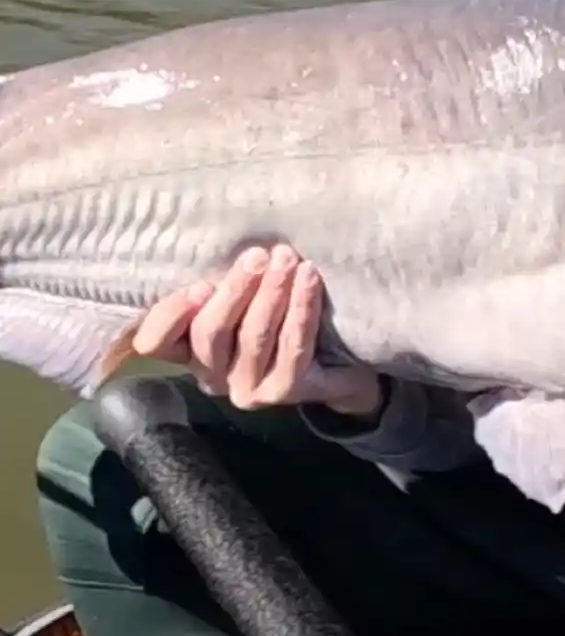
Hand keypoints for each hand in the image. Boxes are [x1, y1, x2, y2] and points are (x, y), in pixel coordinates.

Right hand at [132, 244, 383, 416]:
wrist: (337, 357)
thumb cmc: (278, 311)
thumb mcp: (241, 293)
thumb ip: (220, 281)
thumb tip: (222, 244)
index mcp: (189, 349)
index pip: (155, 342)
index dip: (170, 317)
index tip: (200, 286)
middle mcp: (212, 375)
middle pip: (211, 333)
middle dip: (236, 290)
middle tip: (259, 255)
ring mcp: (247, 389)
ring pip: (253, 337)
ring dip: (272, 293)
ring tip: (287, 260)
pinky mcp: (284, 391)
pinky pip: (293, 347)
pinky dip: (301, 309)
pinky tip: (309, 279)